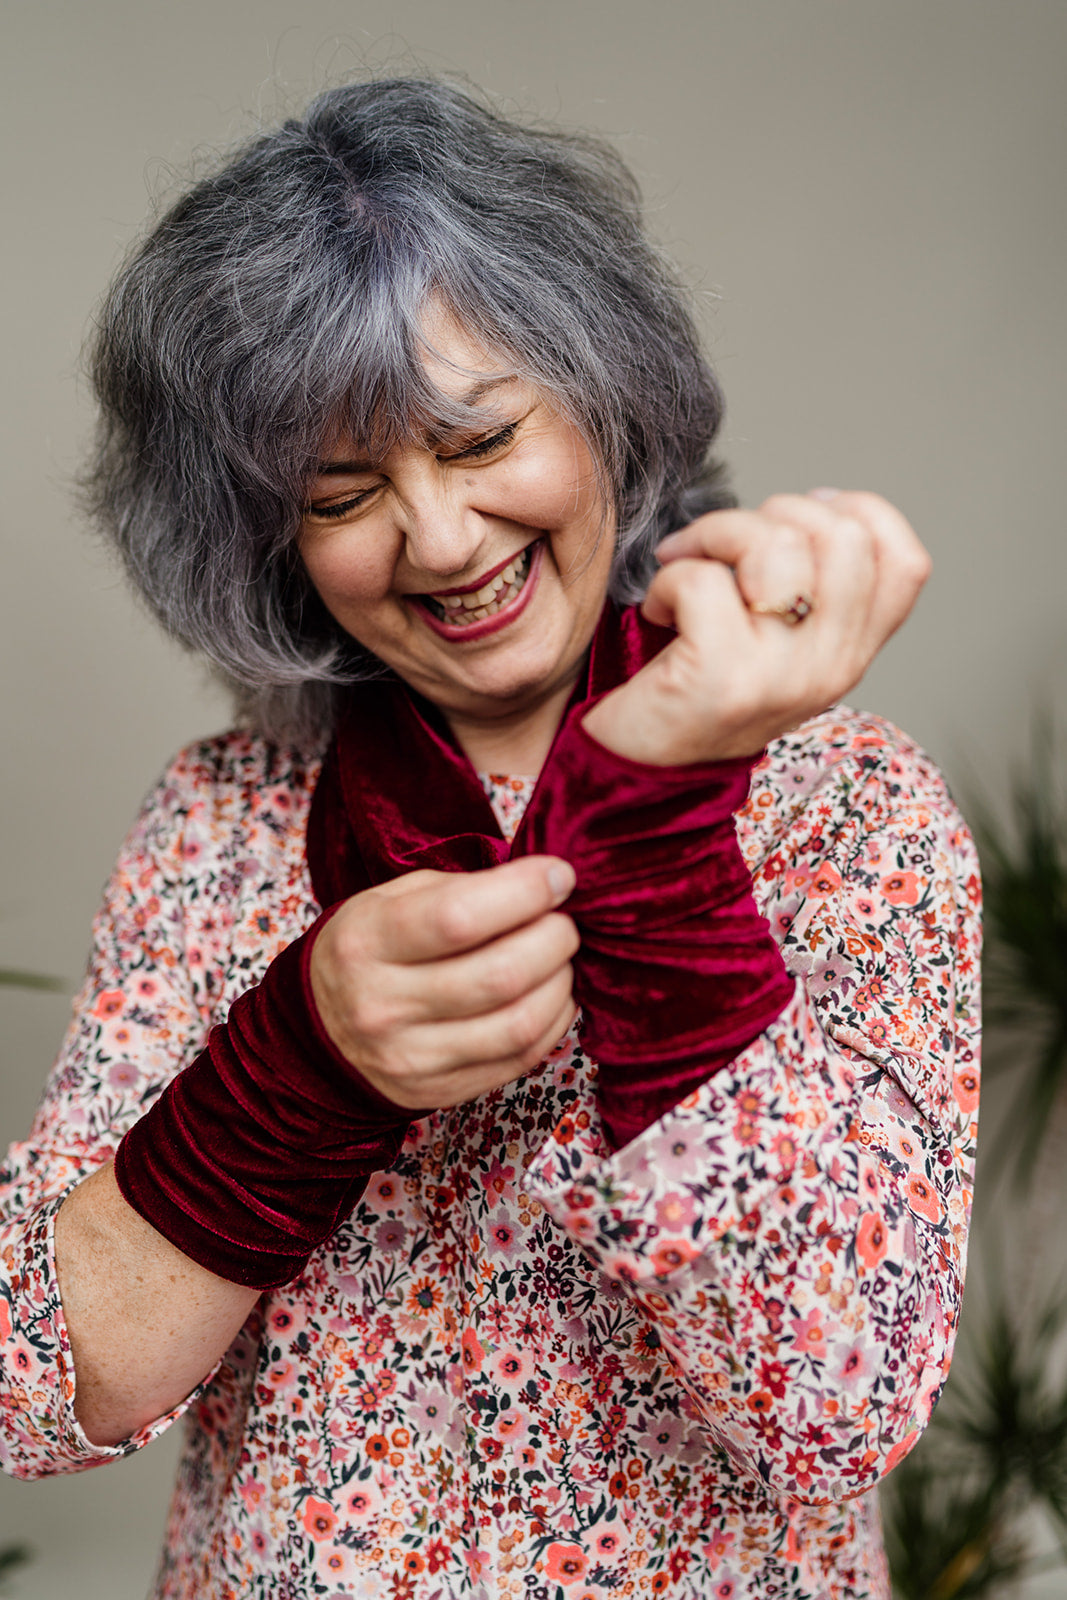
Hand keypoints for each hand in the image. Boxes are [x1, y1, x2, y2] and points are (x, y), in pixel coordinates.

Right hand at [309, 857, 579, 1109]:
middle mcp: (383, 1005)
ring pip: (518, 1024)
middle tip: (564, 921)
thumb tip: (543, 885)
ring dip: (560, 983)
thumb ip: (461, 888)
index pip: (457, 917)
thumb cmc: (369, 949)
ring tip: (561, 959)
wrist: (318, 1032)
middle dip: (554, 939)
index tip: (559, 876)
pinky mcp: (439, 1092)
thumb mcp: (389, 900)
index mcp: (367, 941)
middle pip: (499, 975)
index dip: (524, 892)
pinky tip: (552, 996)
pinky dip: (553, 1022)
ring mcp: (411, 1057)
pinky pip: (521, 1059)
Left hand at [583, 491, 930, 764]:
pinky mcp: (721, 680)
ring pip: (775, 547)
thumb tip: (810, 506)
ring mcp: (781, 677)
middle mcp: (831, 669)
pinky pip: (703, 581)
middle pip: (843, 537)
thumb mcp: (780, 644)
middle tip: (721, 545)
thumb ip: (813, 588)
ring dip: (714, 535)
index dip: (858, 512)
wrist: (643, 771)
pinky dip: (668, 579)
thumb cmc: (699, 688)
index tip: (792, 517)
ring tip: (686, 565)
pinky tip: (658, 611)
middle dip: (768, 514)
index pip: (907, 563)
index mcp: (853, 655)